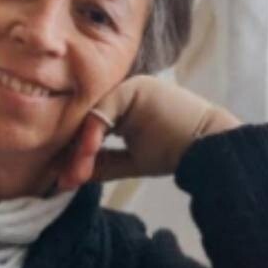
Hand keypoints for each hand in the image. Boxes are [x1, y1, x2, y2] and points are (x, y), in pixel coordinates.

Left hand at [56, 75, 240, 190]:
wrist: (209, 147)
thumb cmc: (176, 152)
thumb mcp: (131, 161)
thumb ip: (101, 163)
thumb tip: (66, 177)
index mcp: (122, 106)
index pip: (88, 127)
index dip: (74, 153)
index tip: (61, 180)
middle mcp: (122, 92)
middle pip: (86, 121)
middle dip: (71, 153)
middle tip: (59, 181)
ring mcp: (128, 86)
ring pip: (91, 117)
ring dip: (79, 149)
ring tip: (71, 176)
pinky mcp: (134, 87)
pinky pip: (103, 111)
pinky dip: (91, 137)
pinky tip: (84, 157)